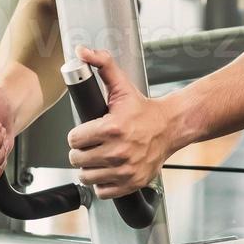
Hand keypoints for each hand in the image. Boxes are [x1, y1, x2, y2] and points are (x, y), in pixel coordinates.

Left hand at [66, 46, 176, 199]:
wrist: (170, 128)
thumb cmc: (143, 110)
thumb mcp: (121, 85)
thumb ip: (101, 64)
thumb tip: (82, 52)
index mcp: (112, 128)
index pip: (74, 140)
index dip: (76, 135)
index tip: (84, 133)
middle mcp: (118, 152)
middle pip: (78, 159)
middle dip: (80, 151)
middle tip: (89, 145)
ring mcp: (125, 170)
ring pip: (87, 176)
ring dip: (89, 168)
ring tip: (96, 158)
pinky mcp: (132, 183)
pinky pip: (102, 191)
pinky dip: (101, 184)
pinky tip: (107, 171)